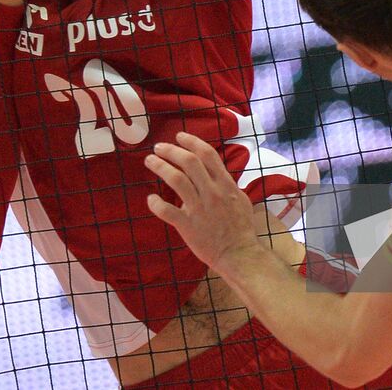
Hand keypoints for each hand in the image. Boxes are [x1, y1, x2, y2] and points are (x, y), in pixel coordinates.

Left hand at [146, 132, 261, 272]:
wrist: (239, 254)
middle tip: (159, 147)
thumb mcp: (240, 198)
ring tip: (150, 161)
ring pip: (176, 180)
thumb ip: (226, 183)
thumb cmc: (241, 227)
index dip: (191, 141)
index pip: (207, 154)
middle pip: (189, 162)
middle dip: (171, 150)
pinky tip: (151, 199)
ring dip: (160, 167)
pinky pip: (167, 210)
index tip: (179, 136)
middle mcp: (212, 192)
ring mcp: (199, 208)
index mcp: (225, 184)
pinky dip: (156, 203)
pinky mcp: (188, 226)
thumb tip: (216, 171)